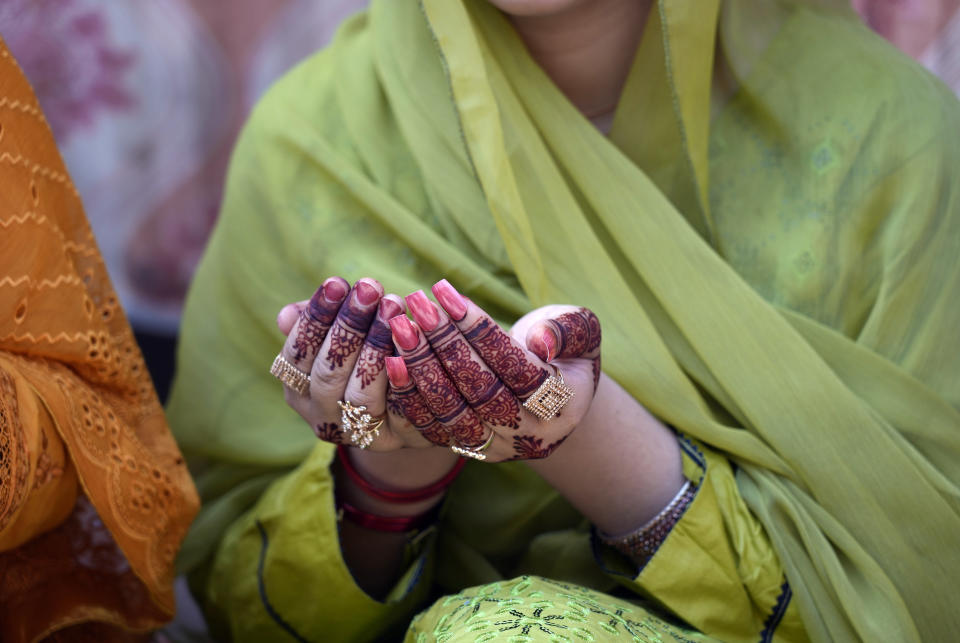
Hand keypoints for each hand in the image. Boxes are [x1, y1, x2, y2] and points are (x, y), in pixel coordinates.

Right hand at [274, 276, 451, 449]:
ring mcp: (356, 434)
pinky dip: (404, 375)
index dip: (315, 317)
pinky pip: (399, 411)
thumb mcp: (338, 335)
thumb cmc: (365, 353)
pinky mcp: (395, 441)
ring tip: (393, 306)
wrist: (409, 403)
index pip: (297, 354)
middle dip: (348, 325)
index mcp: (298, 390)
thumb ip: (313, 322)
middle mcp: (322, 418)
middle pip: (327, 373)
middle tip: (370, 288)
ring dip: (376, 346)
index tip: (336, 283)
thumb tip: (286, 315)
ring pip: (359, 394)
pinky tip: (413, 341)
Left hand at [386, 279, 600, 461]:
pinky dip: (409, 397)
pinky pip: (431, 429)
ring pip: (452, 414)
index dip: (481, 331)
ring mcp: (495, 448)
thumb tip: (541, 341)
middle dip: (445, 345)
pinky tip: (391, 361)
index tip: (448, 294)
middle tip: (417, 306)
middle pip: (481, 392)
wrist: (552, 395)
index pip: (518, 367)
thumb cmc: (564, 349)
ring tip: (400, 327)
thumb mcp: (581, 331)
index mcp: (563, 406)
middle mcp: (529, 436)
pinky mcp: (466, 450)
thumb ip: (568, 330)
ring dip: (421, 370)